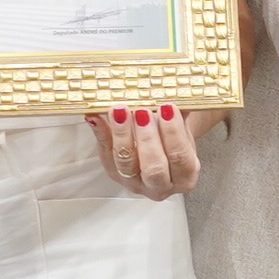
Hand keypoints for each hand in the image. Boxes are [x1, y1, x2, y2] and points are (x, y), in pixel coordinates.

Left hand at [85, 103, 202, 200]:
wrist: (158, 148)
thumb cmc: (172, 140)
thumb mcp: (183, 130)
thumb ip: (181, 116)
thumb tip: (180, 93)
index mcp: (183, 177)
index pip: (181, 159)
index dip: (174, 134)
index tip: (167, 109)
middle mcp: (159, 185)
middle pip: (154, 168)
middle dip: (147, 138)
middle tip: (142, 112)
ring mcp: (133, 181)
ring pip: (126, 162)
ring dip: (122, 134)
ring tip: (120, 111)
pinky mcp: (112, 171)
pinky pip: (104, 152)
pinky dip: (100, 132)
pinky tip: (95, 117)